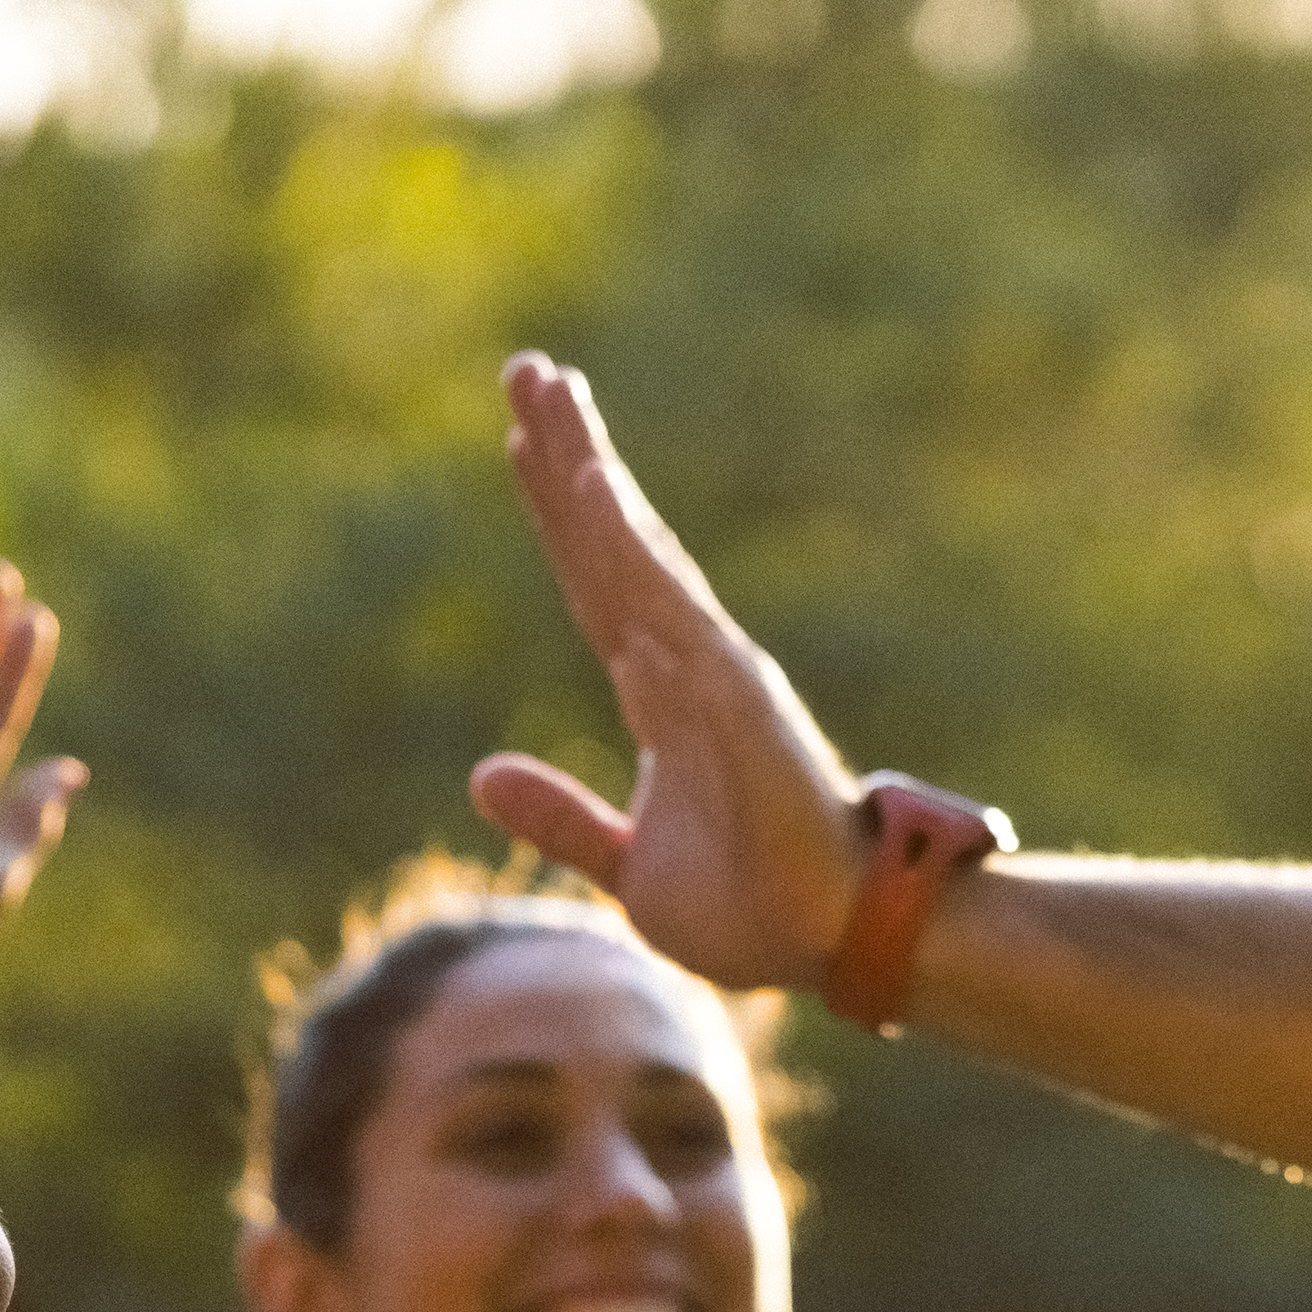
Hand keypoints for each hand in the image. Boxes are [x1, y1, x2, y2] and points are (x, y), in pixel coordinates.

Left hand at [474, 352, 873, 990]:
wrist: (830, 944)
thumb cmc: (752, 909)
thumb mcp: (627, 868)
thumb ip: (562, 819)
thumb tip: (481, 773)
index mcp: (664, 700)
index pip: (595, 586)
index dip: (557, 514)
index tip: (519, 440)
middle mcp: (687, 666)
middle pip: (607, 544)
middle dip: (564, 455)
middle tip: (524, 367)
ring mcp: (710, 671)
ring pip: (631, 551)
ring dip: (585, 469)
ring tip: (546, 390)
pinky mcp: (733, 692)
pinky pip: (666, 603)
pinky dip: (625, 542)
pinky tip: (590, 483)